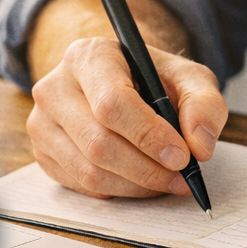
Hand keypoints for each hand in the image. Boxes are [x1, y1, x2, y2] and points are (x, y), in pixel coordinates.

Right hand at [28, 35, 227, 199]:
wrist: (120, 82)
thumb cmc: (152, 79)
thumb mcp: (188, 78)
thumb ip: (204, 104)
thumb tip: (200, 146)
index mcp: (89, 57)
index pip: (112, 103)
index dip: (148, 135)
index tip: (181, 156)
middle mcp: (55, 88)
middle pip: (99, 143)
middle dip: (147, 169)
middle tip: (181, 176)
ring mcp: (42, 123)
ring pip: (89, 172)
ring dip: (136, 185)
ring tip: (167, 179)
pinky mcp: (43, 153)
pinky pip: (82, 186)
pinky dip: (119, 191)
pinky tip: (140, 179)